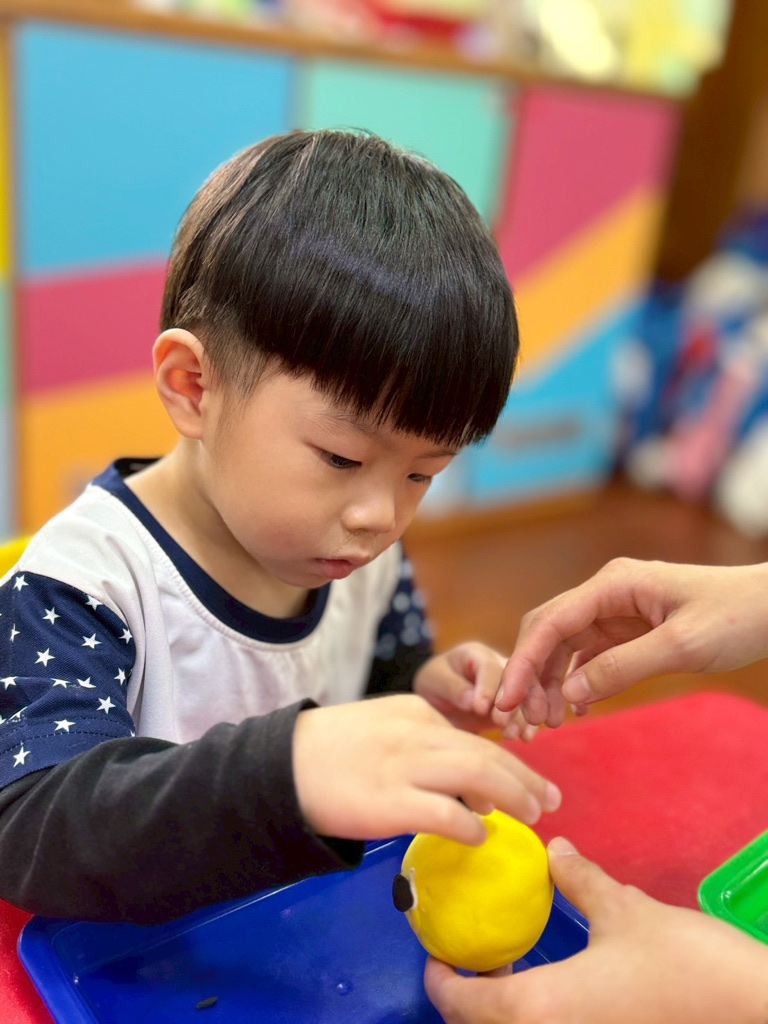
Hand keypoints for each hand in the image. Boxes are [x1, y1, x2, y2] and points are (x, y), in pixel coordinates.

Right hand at [292, 694, 560, 845]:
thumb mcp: (381, 729)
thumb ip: (422, 747)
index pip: (473, 735)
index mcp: (415, 712)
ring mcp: (404, 767)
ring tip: (534, 815)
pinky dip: (471, 824)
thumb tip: (469, 789)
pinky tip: (481, 836)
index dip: (509, 759)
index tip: (527, 779)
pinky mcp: (390, 802)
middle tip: (552, 800)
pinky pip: (447, 812)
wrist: (281, 765)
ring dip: (514, 796)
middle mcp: (416, 733)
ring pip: (478, 774)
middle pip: (487, 753)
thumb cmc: (329, 751)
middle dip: (526, 777)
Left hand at [414, 644, 537, 739]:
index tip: (480, 709)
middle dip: (511, 702)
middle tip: (503, 724)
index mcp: (476, 653)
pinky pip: (525, 711)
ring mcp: (509, 684)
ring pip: (524, 696)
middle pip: (512, 680)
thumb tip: (473, 701)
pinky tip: (526, 737)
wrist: (440, 699)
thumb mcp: (434, 681)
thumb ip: (453, 687)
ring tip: (515, 735)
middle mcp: (498, 665)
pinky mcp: (514, 704)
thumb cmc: (434, 683)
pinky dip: (527, 724)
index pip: (487, 667)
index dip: (487, 687)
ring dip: (521, 716)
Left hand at [425, 838, 767, 1023]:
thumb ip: (578, 879)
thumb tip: (555, 850)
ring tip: (511, 963)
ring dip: (501, 1008)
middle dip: (466, 996)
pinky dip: (535, 1014)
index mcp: (541, 1009)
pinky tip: (556, 986)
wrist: (751, 1011)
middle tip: (472, 952)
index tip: (434, 951)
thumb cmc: (681, 963)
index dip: (439, 980)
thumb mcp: (624, 911)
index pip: (464, 1005)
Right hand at [496, 558, 767, 726]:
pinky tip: (576, 711)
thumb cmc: (736, 617)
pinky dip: (577, 683)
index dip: (523, 662)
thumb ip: (622, 668)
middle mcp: (606, 593)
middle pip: (548, 632)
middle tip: (522, 720)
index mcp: (613, 584)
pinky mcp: (628, 629)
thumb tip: (569, 695)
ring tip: (548, 724)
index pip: (551, 622)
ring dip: (551, 684)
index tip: (506, 699)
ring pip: (564, 647)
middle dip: (530, 675)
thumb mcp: (680, 646)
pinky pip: (588, 656)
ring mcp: (615, 610)